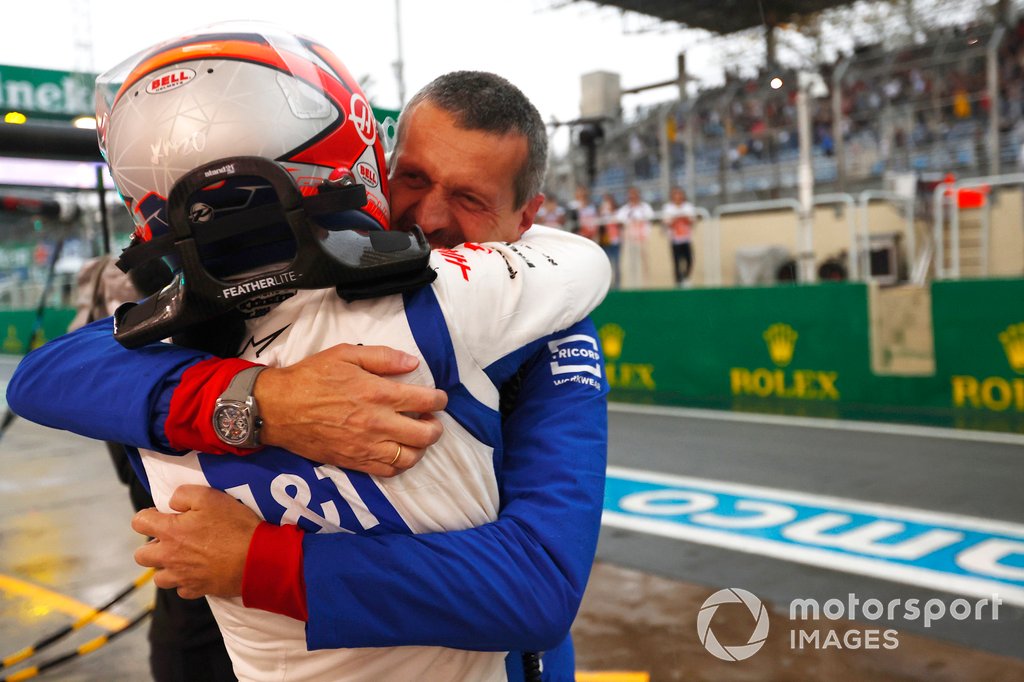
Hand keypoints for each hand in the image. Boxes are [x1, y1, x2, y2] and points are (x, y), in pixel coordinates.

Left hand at [132, 485, 259, 598]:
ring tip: (183, 558)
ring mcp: (181, 577)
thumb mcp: (210, 496)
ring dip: (166, 567)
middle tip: (172, 538)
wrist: (256, 558)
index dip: (148, 515)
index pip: (138, 522)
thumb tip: (171, 503)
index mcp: (169, 532)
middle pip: (141, 555)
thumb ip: (183, 494)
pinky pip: (181, 589)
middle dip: (152, 545)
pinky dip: (185, 581)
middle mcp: (169, 557)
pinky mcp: (196, 590)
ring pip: (158, 577)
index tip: (164, 515)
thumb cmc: (234, 525)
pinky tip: (198, 571)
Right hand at [254, 343, 446, 476]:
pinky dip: (400, 464)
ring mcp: (366, 446)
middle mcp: (377, 423)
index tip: (439, 398)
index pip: (426, 401)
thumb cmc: (311, 377)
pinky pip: (388, 472)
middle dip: (436, 427)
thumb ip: (383, 357)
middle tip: (431, 419)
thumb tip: (412, 362)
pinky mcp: (354, 462)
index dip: (440, 399)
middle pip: (425, 434)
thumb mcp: (346, 354)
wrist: (277, 408)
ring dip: (420, 448)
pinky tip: (397, 451)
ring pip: (410, 457)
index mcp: (378, 393)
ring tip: (416, 436)